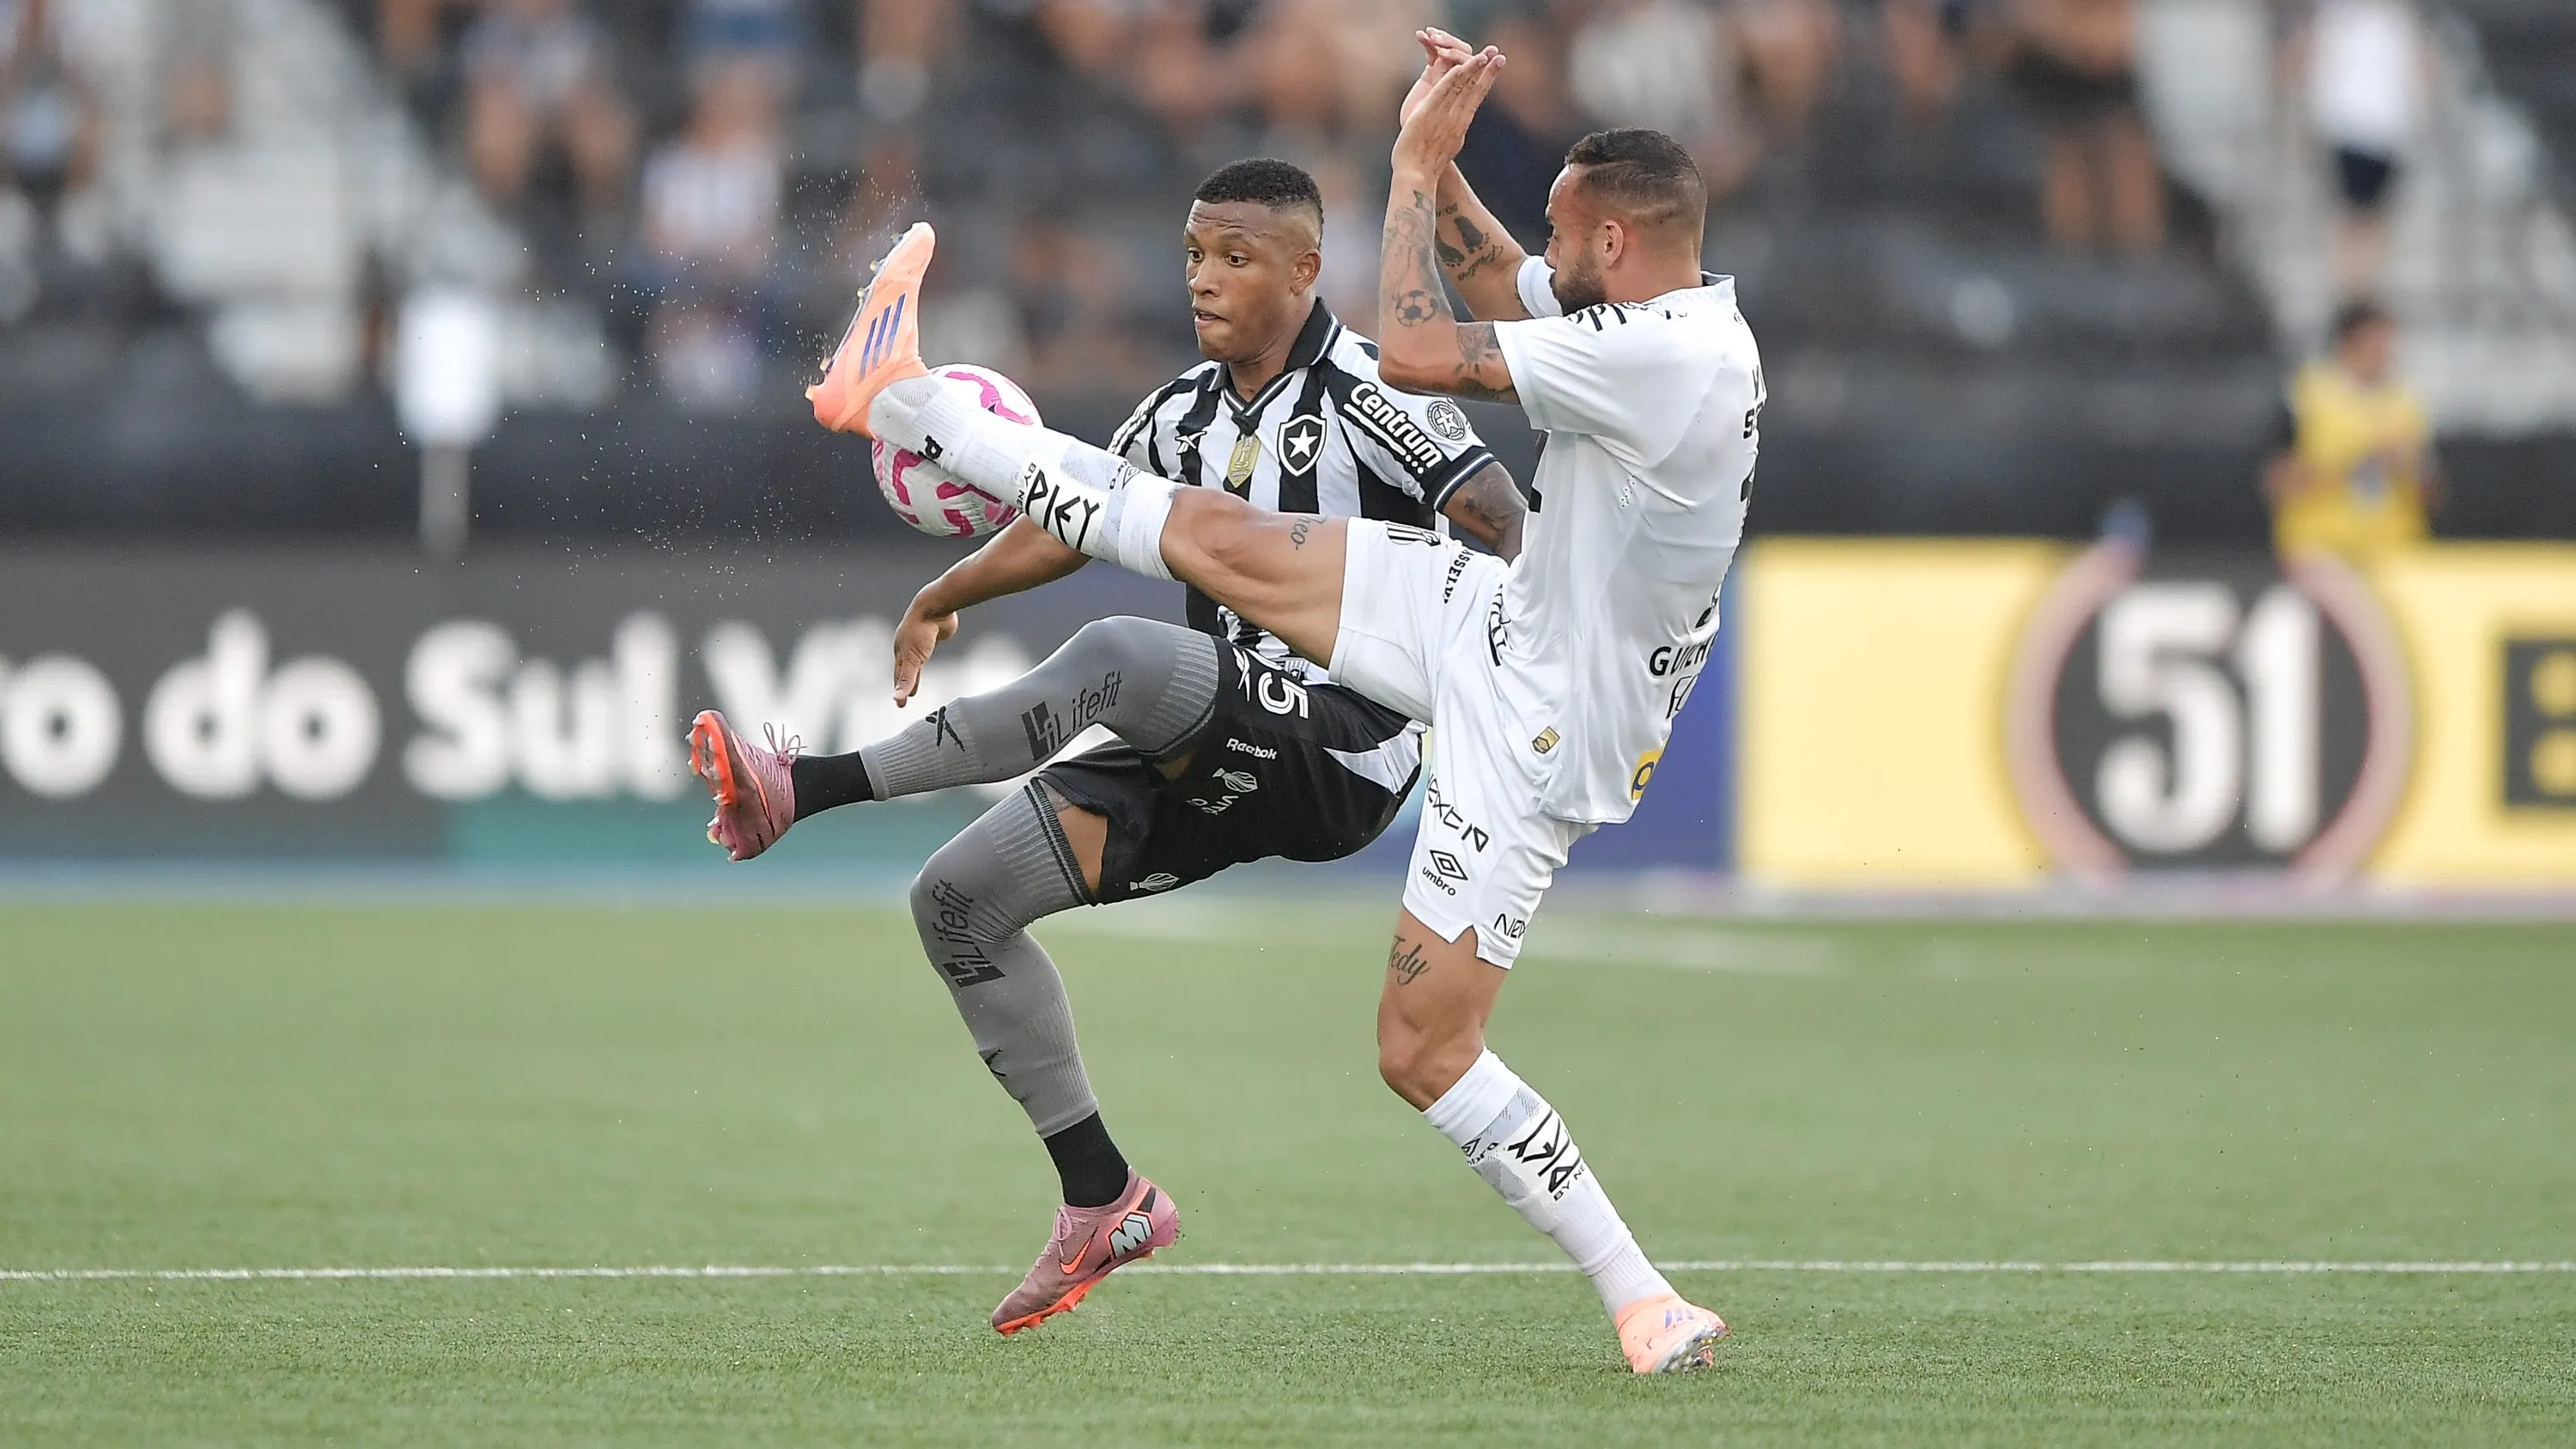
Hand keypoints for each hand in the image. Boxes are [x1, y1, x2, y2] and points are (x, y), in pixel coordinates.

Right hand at [892, 602, 958, 707]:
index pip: (898, 676)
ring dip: (914, 673)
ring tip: (914, 684)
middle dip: (904, 683)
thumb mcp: (913, 659)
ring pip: (916, 661)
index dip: (899, 689)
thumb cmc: (921, 629)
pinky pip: (927, 650)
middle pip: (905, 669)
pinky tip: (926, 657)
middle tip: (904, 696)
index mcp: (900, 650)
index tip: (900, 703)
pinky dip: (925, 659)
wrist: (936, 606)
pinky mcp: (932, 634)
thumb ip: (907, 680)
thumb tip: (897, 698)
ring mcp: (919, 640)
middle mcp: (907, 645)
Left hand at [1393, 46, 1500, 175]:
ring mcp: (1443, 116)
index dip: (1487, 81)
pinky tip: (1460, 67)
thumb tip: (1458, 129)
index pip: (1476, 98)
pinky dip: (1451, 78)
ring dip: (1472, 69)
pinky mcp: (1427, 114)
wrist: (1416, 178)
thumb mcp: (1447, 147)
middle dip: (1487, 72)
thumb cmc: (1426, 166)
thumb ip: (1453, 133)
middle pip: (1474, 90)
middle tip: (1499, 55)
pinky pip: (1442, 92)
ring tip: (1483, 55)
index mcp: (1460, 126)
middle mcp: (1456, 119)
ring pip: (1461, 88)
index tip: (1497, 68)